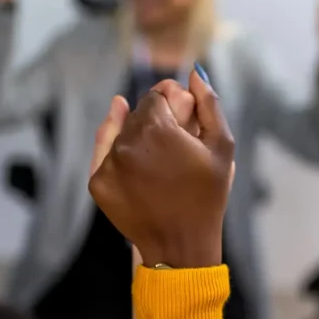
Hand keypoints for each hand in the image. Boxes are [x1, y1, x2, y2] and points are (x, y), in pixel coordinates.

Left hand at [89, 72, 234, 268]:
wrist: (180, 245)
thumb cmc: (207, 196)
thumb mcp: (221, 147)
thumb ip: (209, 104)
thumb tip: (194, 73)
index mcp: (156, 127)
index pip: (157, 96)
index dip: (173, 107)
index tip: (185, 126)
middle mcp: (126, 141)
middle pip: (137, 114)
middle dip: (156, 125)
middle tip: (175, 151)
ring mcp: (107, 163)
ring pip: (120, 134)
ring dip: (137, 141)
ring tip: (160, 166)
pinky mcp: (96, 182)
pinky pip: (105, 157)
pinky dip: (120, 160)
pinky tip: (139, 171)